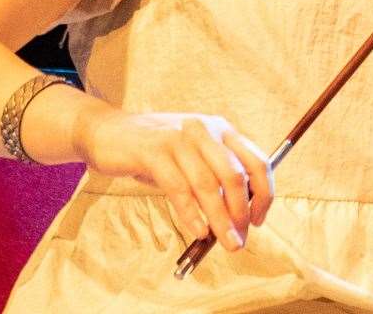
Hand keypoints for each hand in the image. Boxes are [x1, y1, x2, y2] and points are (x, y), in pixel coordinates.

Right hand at [73, 107, 273, 250]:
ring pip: (208, 184)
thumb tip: (238, 215)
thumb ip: (215, 176)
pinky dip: (191, 212)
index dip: (264, 194)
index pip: (257, 161)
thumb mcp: (192, 155)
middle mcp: (205, 130)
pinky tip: (197, 230)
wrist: (108, 132)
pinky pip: (178, 187)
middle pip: (235, 175)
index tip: (259, 220)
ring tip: (225, 242)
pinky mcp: (153, 151)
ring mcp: (179, 139)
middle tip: (238, 239)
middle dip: (240, 212)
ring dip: (220, 219)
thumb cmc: (154, 151)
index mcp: (221, 130)